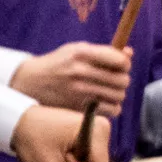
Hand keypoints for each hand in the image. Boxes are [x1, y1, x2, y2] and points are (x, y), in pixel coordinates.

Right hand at [8, 42, 131, 112]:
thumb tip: (130, 52)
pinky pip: (111, 111)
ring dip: (117, 94)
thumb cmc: (58, 63)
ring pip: (119, 96)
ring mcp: (79, 92)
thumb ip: (104, 51)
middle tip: (113, 80)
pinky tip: (103, 102)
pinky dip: (111, 108)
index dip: (125, 64)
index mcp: (82, 53)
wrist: (31, 82)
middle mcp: (81, 72)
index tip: (119, 66)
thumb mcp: (77, 50)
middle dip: (122, 80)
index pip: (120, 61)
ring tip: (107, 91)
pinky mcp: (78, 108)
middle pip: (123, 80)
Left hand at [11, 106, 110, 161]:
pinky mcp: (90, 136)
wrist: (19, 121)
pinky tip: (61, 150)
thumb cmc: (33, 140)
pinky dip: (74, 161)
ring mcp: (97, 132)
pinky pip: (88, 161)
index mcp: (98, 130)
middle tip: (58, 154)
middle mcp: (103, 129)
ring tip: (58, 151)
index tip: (63, 156)